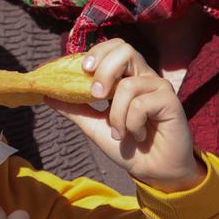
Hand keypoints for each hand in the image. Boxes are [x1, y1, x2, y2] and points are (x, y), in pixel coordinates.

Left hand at [46, 39, 200, 192]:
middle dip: (104, 71)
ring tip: (120, 133)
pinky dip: (132, 124)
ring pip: (128, 85)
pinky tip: (138, 136)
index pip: (115, 47)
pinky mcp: (171, 102)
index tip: (84, 69)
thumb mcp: (93, 126)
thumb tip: (46, 94)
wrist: (152, 171)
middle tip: (95, 96)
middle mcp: (144, 77)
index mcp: (127, 77)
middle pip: (125, 50)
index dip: (98, 52)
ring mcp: (159, 88)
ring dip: (116, 115)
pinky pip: (141, 104)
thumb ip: (74, 108)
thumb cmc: (126, 146)